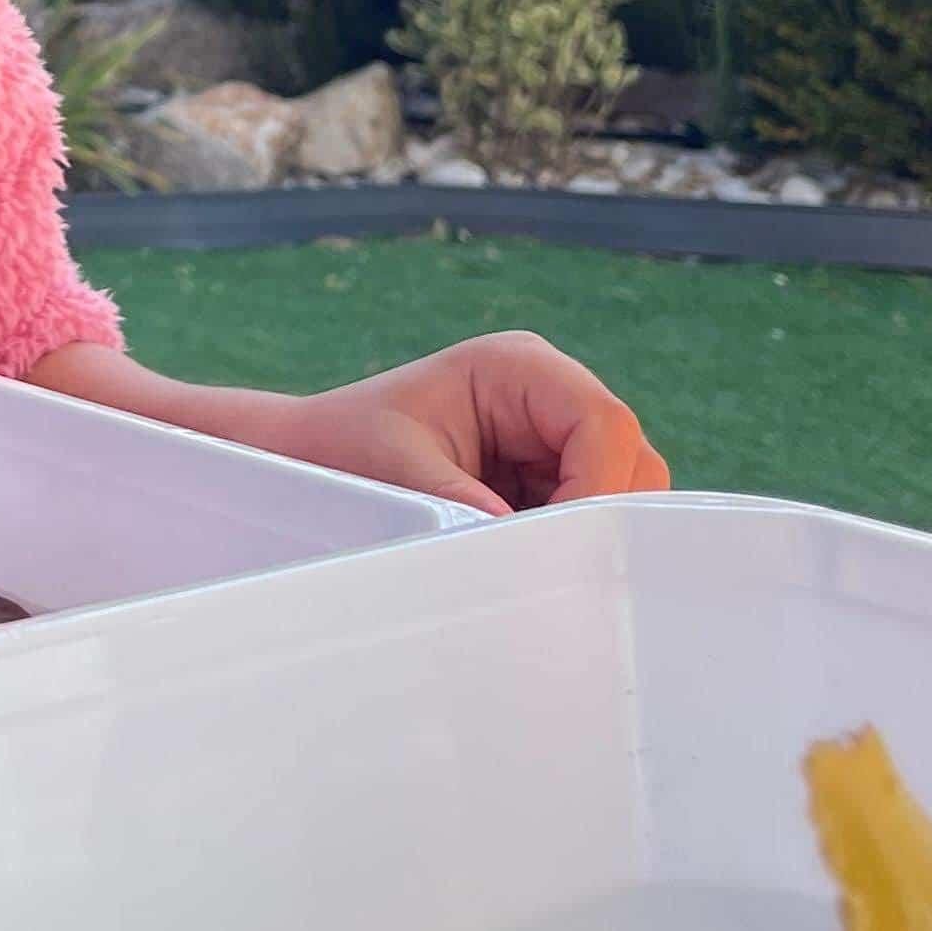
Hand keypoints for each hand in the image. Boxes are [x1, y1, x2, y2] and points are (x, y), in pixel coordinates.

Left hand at [238, 333, 668, 515]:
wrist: (303, 458)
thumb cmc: (342, 448)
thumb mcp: (401, 476)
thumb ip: (467, 510)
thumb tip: (527, 553)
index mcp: (518, 367)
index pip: (605, 424)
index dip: (598, 488)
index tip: (556, 544)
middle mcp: (546, 394)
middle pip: (628, 459)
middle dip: (594, 515)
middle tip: (540, 563)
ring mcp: (550, 435)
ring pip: (616, 493)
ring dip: (577, 531)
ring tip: (514, 557)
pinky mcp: (544, 475)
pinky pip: (584, 515)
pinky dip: (560, 541)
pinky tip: (512, 556)